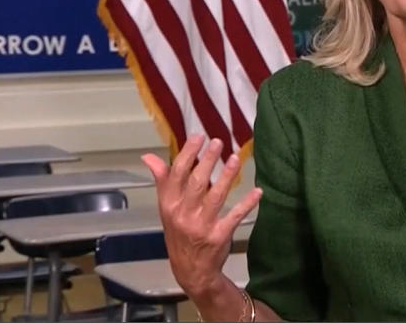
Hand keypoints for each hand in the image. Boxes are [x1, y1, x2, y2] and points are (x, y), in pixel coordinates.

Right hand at [141, 135, 262, 299]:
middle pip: (196, 183)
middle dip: (207, 161)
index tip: (198, 137)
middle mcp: (183, 214)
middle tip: (218, 141)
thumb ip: (163, 181)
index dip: (187, 154)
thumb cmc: (179, 233)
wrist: (190, 270)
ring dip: (226, 177)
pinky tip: (257, 192)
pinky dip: (246, 204)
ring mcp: (201, 226)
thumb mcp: (166, 209)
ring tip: (236, 158)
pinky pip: (234, 217)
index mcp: (169, 204)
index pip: (176, 174)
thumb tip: (148, 157)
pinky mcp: (218, 236)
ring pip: (215, 197)